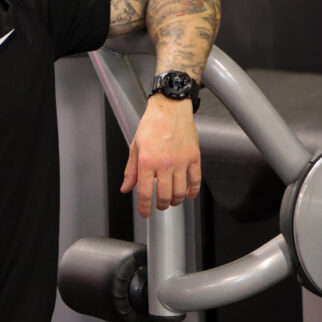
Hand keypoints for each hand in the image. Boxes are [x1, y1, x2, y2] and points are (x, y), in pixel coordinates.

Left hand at [119, 93, 201, 217]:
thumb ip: (131, 170)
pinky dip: (192, 192)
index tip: (145, 213)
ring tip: (172, 200)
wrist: (170, 108)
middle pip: (164, 196)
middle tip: (159, 205)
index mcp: (147, 161)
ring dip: (175, 201)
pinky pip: (195, 181)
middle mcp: (164, 163)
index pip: (145, 192)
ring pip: (180, 192)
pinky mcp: (194, 158)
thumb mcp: (135, 146)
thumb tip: (125, 188)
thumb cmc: (152, 124)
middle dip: (161, 205)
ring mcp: (181, 162)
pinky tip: (188, 195)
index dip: (144, 207)